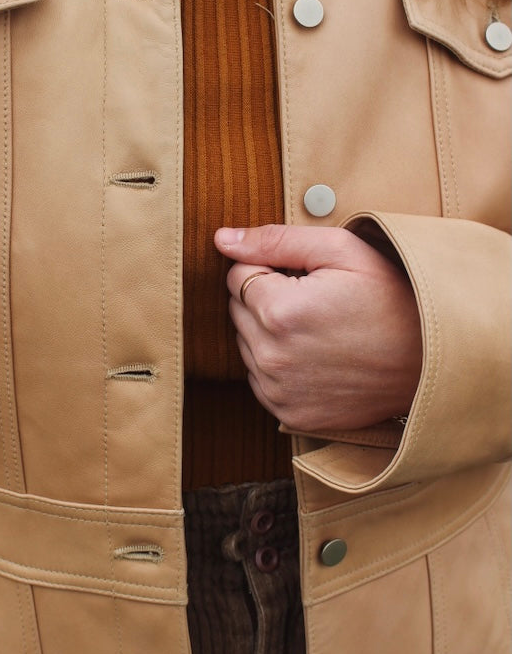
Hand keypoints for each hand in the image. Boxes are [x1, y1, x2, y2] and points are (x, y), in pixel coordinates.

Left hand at [213, 223, 422, 432]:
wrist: (432, 359)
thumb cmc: (390, 295)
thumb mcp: (340, 250)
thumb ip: (275, 240)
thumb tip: (221, 239)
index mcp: (279, 312)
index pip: (237, 275)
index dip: (271, 268)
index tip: (308, 277)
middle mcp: (272, 357)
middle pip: (237, 310)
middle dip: (266, 298)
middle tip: (317, 301)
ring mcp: (279, 391)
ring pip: (245, 343)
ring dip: (269, 331)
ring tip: (320, 328)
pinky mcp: (290, 414)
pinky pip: (260, 378)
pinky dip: (278, 364)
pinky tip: (316, 355)